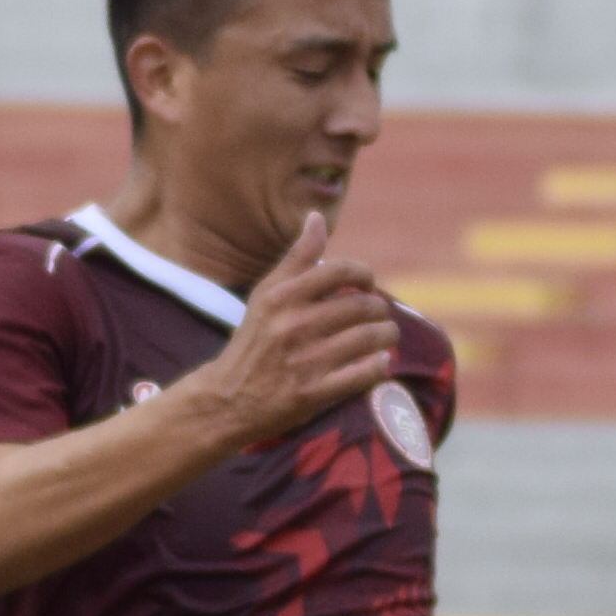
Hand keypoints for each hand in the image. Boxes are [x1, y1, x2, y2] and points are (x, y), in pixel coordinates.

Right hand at [181, 215, 399, 451]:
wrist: (228, 399)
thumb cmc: (254, 340)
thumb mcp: (266, 294)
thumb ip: (296, 258)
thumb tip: (317, 217)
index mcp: (282, 297)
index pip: (340, 270)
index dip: (365, 274)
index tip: (368, 284)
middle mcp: (293, 325)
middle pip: (361, 305)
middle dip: (380, 309)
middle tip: (380, 316)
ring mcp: (304, 361)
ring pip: (368, 338)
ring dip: (387, 335)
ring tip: (387, 336)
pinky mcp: (313, 393)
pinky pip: (362, 374)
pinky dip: (379, 366)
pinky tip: (380, 362)